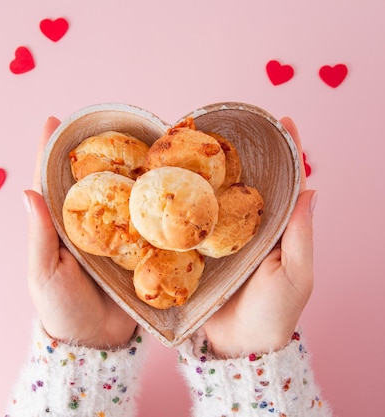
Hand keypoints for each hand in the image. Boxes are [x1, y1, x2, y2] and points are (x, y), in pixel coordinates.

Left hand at [23, 117, 137, 348]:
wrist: (95, 342)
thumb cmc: (60, 308)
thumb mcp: (43, 273)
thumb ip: (40, 235)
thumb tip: (26, 192)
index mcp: (58, 227)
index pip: (50, 182)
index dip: (51, 151)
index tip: (52, 121)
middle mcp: (85, 225)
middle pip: (89, 180)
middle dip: (95, 150)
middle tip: (105, 120)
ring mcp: (112, 235)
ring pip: (119, 194)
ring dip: (127, 169)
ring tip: (140, 140)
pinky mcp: (136, 249)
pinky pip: (143, 220)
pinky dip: (150, 200)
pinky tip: (163, 181)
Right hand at [202, 117, 316, 356]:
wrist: (238, 345)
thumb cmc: (274, 312)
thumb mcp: (295, 275)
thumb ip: (300, 235)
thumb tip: (312, 189)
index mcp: (278, 230)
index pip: (287, 183)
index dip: (288, 151)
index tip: (283, 120)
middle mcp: (250, 228)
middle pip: (249, 182)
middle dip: (244, 152)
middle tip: (231, 124)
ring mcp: (222, 238)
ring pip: (218, 197)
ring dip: (210, 171)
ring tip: (198, 142)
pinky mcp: (198, 250)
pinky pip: (193, 221)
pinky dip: (185, 201)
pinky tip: (174, 183)